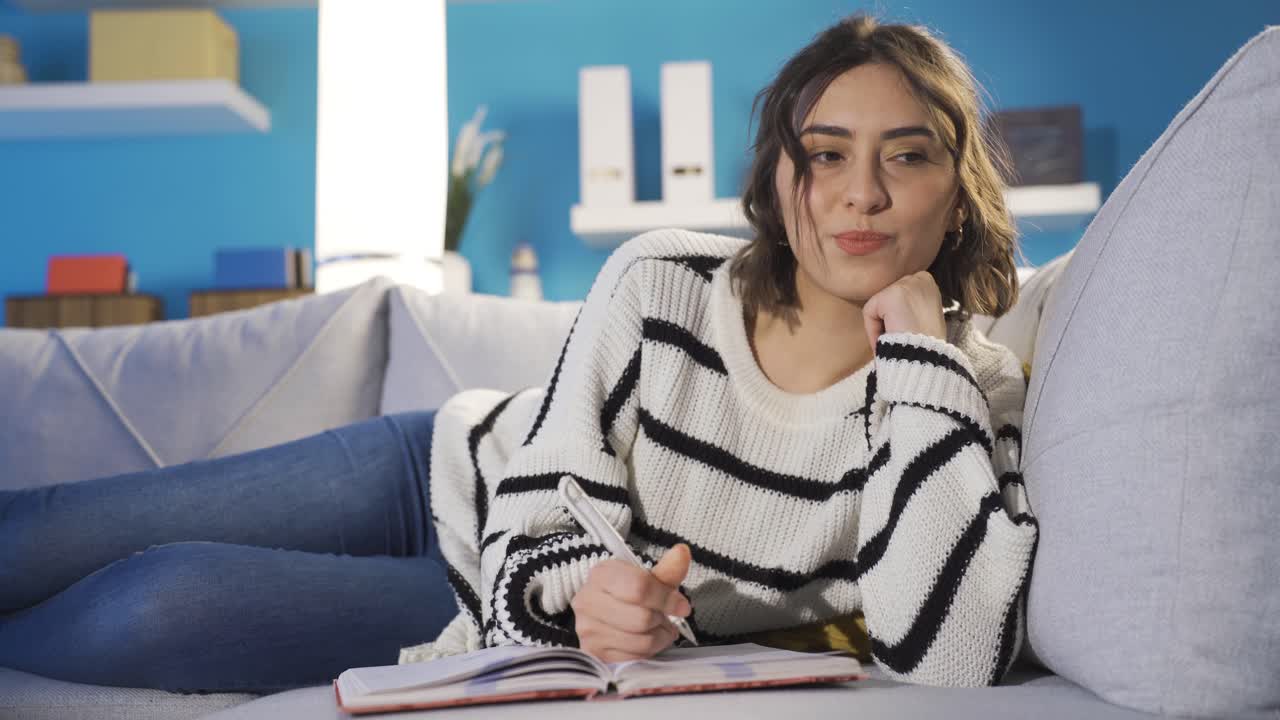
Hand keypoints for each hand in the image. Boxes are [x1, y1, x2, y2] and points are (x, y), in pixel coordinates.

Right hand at [572, 544, 692, 662]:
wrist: (602, 612)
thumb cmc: (626, 594)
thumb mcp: (646, 578)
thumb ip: (666, 570)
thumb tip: (682, 552)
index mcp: (601, 575)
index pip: (640, 588)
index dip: (667, 598)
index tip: (681, 605)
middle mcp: (588, 601)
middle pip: (642, 618)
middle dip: (661, 619)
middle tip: (663, 617)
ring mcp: (588, 630)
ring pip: (641, 641)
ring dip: (659, 637)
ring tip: (658, 629)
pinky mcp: (595, 653)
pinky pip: (635, 658)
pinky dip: (649, 652)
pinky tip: (647, 641)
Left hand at [862, 271, 947, 348]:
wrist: (926, 357)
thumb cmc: (924, 345)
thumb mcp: (923, 316)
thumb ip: (910, 305)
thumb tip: (891, 309)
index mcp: (928, 282)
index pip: (898, 294)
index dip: (896, 316)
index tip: (901, 331)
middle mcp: (919, 278)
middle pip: (886, 298)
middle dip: (888, 319)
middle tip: (896, 336)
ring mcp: (905, 285)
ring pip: (877, 306)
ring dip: (881, 327)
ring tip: (896, 339)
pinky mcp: (891, 296)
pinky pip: (869, 312)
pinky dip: (873, 330)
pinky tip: (889, 338)